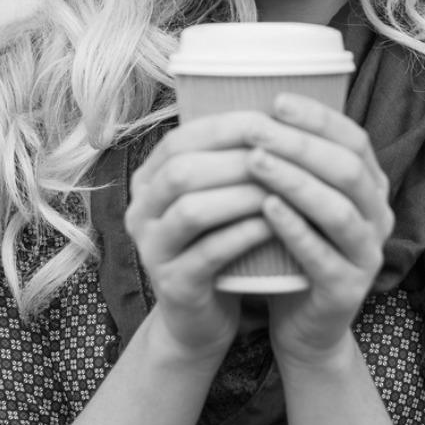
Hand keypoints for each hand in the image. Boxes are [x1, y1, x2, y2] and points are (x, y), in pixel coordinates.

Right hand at [125, 113, 276, 359]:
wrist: (200, 320)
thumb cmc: (220, 243)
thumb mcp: (216, 196)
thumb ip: (228, 159)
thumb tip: (277, 105)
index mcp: (149, 180)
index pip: (181, 138)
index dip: (227, 125)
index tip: (273, 118)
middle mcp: (140, 211)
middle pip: (182, 170)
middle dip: (237, 157)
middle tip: (284, 151)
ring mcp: (152, 250)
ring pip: (193, 210)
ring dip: (242, 194)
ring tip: (283, 186)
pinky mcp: (173, 286)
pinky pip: (207, 253)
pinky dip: (243, 234)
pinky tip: (274, 223)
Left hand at [245, 94, 394, 366]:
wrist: (301, 323)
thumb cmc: (291, 247)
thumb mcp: (299, 199)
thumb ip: (293, 159)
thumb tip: (251, 103)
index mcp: (371, 187)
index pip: (353, 139)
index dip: (318, 118)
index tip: (277, 100)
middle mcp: (378, 216)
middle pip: (347, 169)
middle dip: (300, 145)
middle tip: (258, 129)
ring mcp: (368, 255)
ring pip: (337, 209)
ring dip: (295, 181)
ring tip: (255, 161)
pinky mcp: (348, 290)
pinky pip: (322, 255)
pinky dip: (294, 228)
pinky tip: (266, 207)